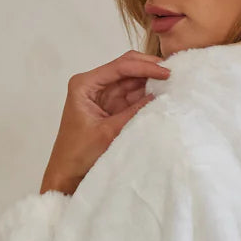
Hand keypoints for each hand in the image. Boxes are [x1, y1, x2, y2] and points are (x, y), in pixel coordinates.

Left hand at [40, 49, 170, 193]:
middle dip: (148, 67)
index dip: (145, 66)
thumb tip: (160, 96)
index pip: (119, 67)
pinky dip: (146, 94)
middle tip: (173, 71)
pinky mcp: (111, 106)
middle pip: (125, 67)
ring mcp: (103, 95)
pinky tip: (161, 93)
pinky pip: (131, 95)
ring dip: (150, 80)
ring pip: (131, 79)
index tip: (166, 72)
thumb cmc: (79, 154)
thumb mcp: (109, 132)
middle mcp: (93, 84)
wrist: (68, 173)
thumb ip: (134, 112)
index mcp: (85, 84)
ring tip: (172, 82)